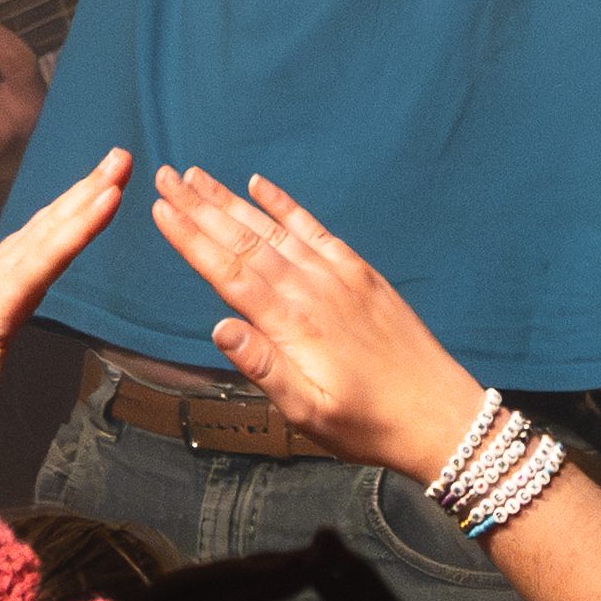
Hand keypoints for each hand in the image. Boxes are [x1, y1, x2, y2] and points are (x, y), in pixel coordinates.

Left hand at [0, 146, 129, 466]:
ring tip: (113, 164)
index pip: (47, 257)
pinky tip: (79, 195)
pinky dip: (65, 208)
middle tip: (123, 158)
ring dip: (81, 192)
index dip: (80, 228)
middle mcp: (3, 272)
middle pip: (53, 226)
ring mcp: (2, 265)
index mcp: (1, 298)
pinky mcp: (3, 265)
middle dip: (88, 193)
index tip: (110, 196)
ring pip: (48, 221)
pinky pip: (41, 229)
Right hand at [146, 169, 482, 482]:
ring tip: (197, 175)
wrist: (440, 416)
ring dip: (231, 201)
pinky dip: (285, 205)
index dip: (191, 239)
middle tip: (164, 176)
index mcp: (294, 325)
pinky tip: (260, 184)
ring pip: (273, 229)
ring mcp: (338, 276)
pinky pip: (315, 229)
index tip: (160, 210)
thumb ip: (264, 368)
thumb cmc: (369, 425)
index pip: (229, 272)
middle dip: (200, 207)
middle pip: (245, 240)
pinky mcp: (360, 274)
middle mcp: (313, 290)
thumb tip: (218, 327)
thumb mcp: (310, 414)